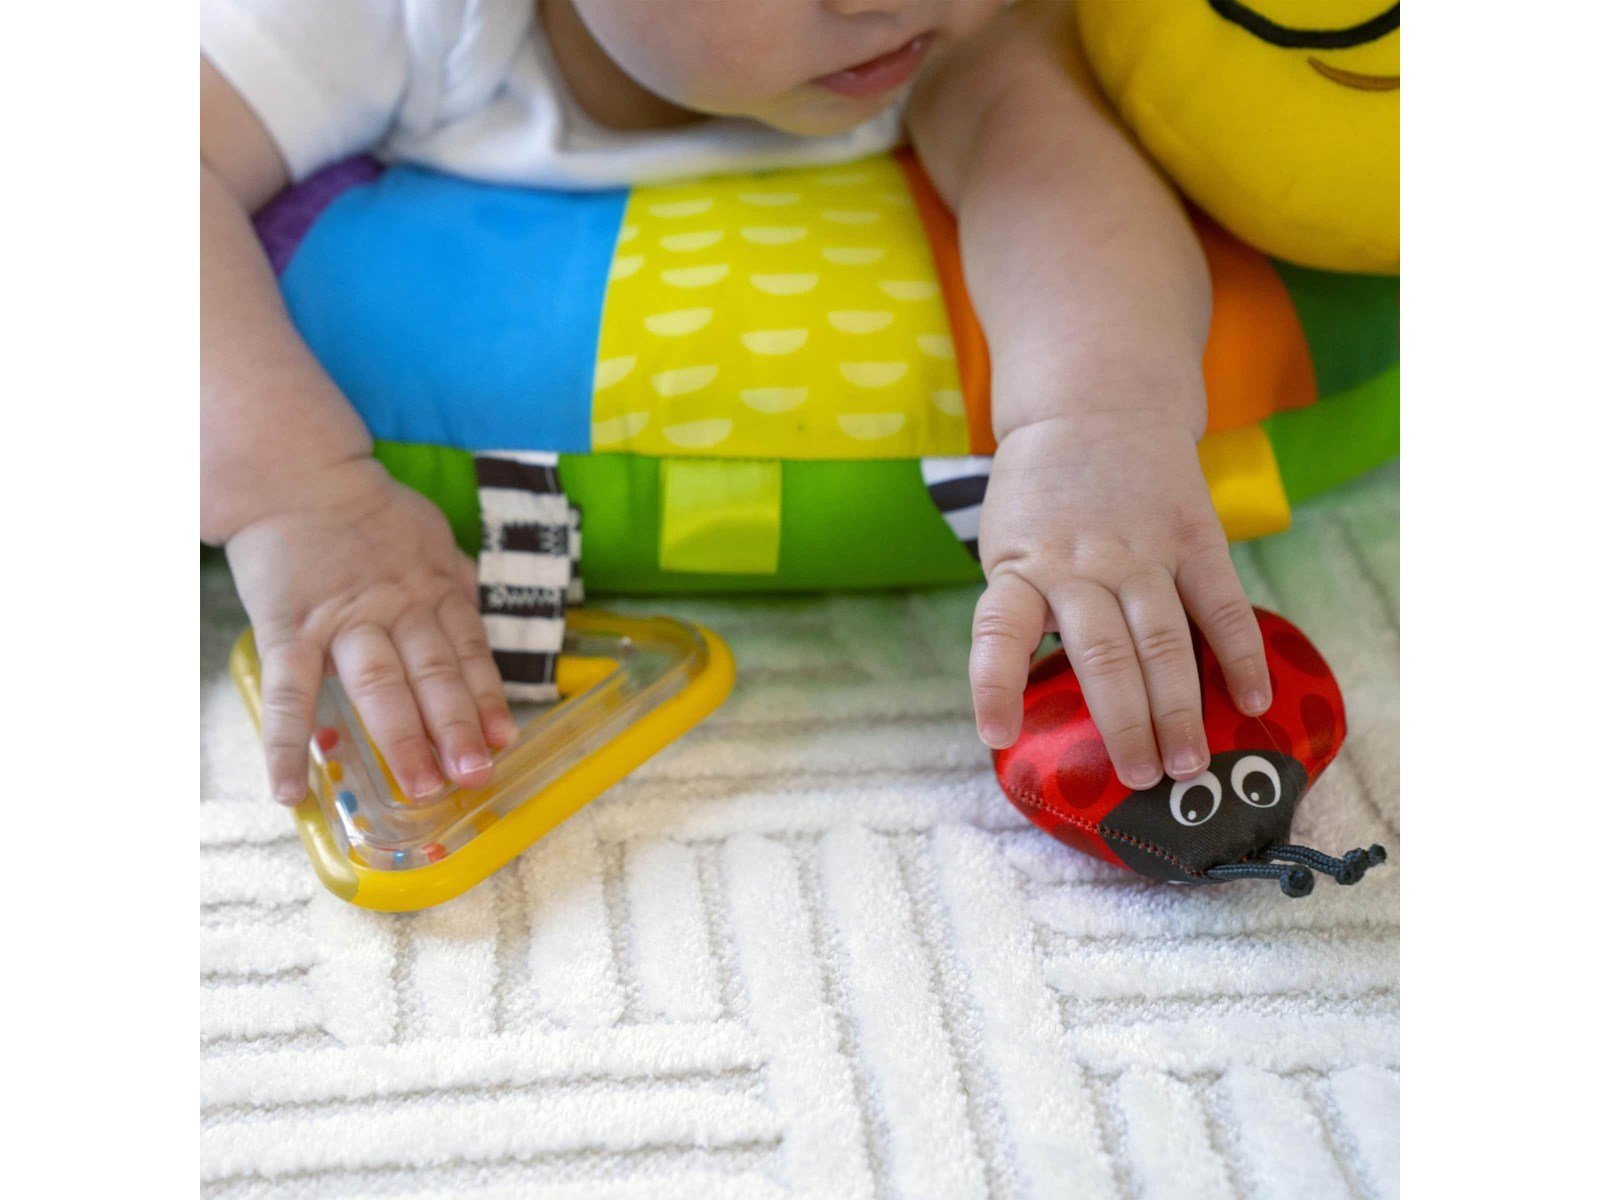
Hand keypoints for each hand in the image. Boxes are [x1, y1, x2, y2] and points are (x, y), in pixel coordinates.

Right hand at [225, 458, 514, 804]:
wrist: (296, 475)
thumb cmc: (369, 514)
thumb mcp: (430, 538)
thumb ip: (455, 582)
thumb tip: (478, 619)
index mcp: (435, 589)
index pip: (470, 652)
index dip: (488, 698)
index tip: (504, 740)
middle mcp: (397, 608)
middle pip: (433, 674)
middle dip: (456, 729)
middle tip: (475, 776)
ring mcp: (343, 621)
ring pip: (379, 685)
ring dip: (402, 739)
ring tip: (421, 788)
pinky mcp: (289, 629)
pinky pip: (290, 693)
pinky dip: (286, 744)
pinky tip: (292, 790)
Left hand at [969, 414, 1270, 787]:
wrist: (1094, 404)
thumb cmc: (1043, 499)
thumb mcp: (1009, 546)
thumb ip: (1024, 611)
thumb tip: (1030, 703)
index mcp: (1021, 568)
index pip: (998, 630)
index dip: (995, 683)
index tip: (995, 734)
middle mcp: (1080, 564)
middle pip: (1102, 653)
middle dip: (1123, 722)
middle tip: (1139, 778)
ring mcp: (1140, 550)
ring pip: (1163, 639)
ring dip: (1178, 705)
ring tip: (1187, 764)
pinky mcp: (1193, 537)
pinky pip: (1222, 603)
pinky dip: (1240, 654)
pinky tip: (1253, 700)